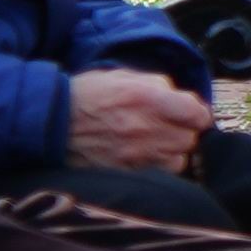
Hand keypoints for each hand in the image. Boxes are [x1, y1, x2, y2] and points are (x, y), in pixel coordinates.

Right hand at [64, 63, 214, 169]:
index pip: (196, 113)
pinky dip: (159, 166)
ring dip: (173, 151)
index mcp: (147, 98)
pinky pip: (159, 174)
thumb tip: (180, 98)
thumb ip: (157, 85)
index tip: (191, 113)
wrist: (52, 123)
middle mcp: (146, 129)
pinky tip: (146, 156)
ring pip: (179, 159)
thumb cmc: (88, 94)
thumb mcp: (124, 76)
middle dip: (184, 131)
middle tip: (170, 126)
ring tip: (158, 142)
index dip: (197, 113)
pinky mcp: (127, 173)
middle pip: (189, 138)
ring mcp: (137, 154)